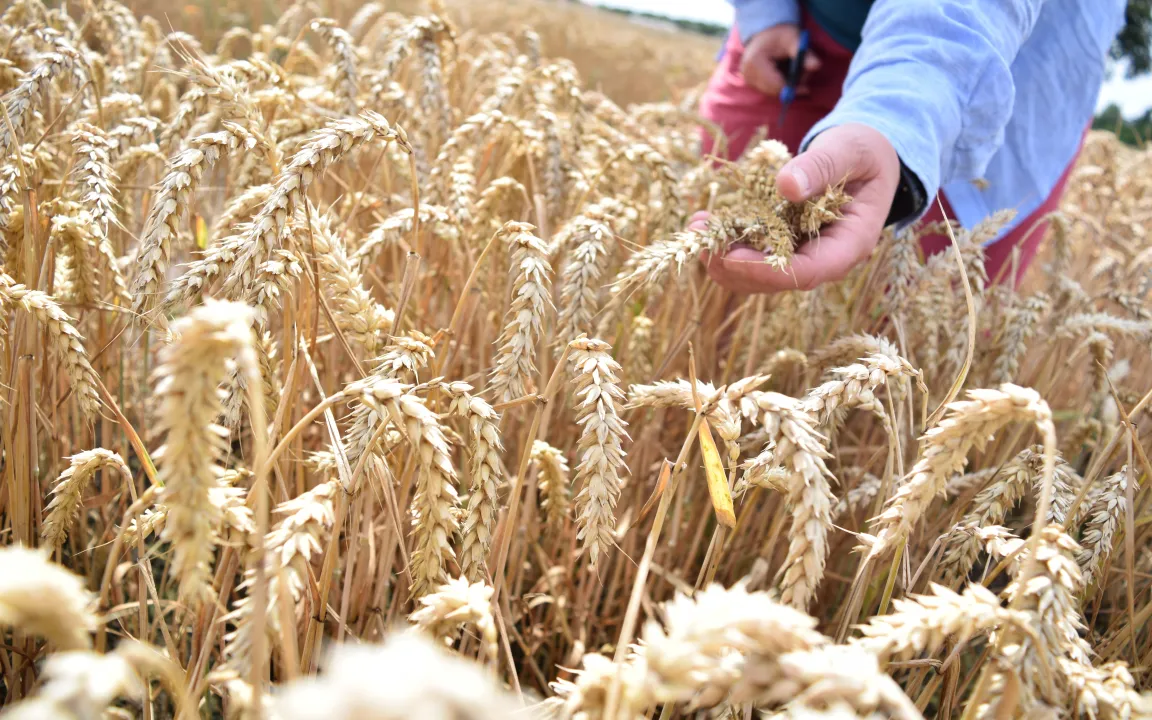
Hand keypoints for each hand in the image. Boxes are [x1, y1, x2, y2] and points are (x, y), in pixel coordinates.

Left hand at [703, 123, 901, 292]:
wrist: (866, 155)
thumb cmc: (864, 150)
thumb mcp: (849, 149)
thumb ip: (821, 166)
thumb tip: (786, 186)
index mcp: (850, 244)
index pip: (807, 272)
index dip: (766, 270)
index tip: (731, 256)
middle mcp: (825, 258)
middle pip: (775, 279)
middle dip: (733, 265)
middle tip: (698, 240)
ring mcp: (804, 254)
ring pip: (758, 272)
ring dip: (723, 256)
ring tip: (696, 227)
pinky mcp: (785, 244)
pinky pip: (754, 253)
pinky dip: (728, 240)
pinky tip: (704, 221)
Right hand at [740, 24, 821, 96]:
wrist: (765, 32)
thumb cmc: (780, 34)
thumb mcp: (794, 40)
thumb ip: (805, 54)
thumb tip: (816, 66)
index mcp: (755, 61)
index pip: (775, 85)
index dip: (792, 89)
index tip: (806, 89)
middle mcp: (748, 73)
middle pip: (773, 91)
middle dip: (790, 87)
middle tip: (803, 77)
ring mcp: (747, 79)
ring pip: (772, 92)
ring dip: (786, 86)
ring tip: (794, 71)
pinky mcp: (750, 82)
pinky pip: (768, 89)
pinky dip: (780, 84)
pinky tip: (784, 73)